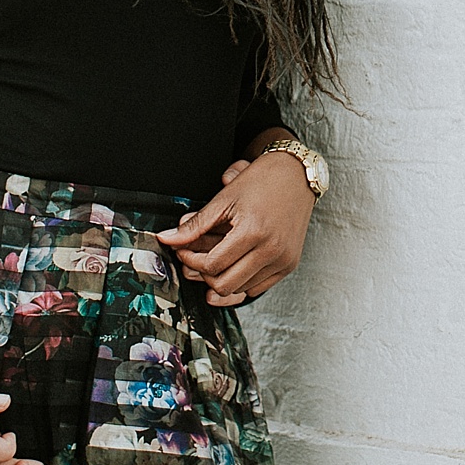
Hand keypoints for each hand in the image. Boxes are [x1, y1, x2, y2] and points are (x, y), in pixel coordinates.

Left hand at [155, 149, 314, 305]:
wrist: (297, 175)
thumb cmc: (261, 181)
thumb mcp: (224, 199)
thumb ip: (195, 225)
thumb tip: (167, 239)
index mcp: (253, 231)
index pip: (212, 265)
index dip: (191, 260)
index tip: (183, 250)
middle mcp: (271, 250)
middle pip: (225, 284)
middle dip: (203, 274)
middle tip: (195, 258)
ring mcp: (283, 260)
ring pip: (241, 289)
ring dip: (222, 278)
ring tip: (214, 258)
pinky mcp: (289, 265)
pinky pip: (258, 287)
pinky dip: (241, 280)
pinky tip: (233, 264)